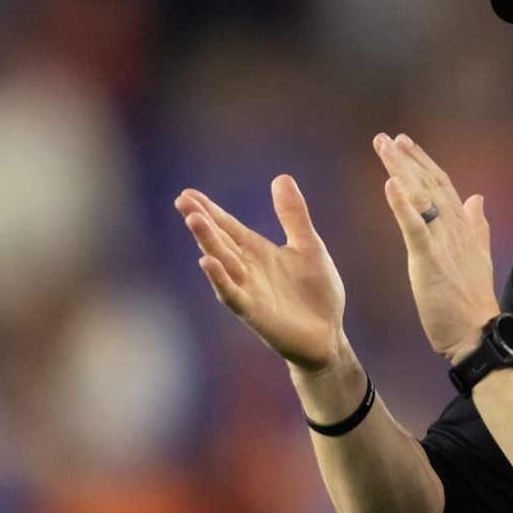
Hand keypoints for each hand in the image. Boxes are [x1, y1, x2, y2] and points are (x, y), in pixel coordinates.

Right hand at [175, 178, 346, 371]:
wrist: (329, 335)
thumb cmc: (316, 293)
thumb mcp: (308, 246)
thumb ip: (293, 215)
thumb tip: (281, 177)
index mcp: (258, 251)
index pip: (228, 227)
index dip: (210, 210)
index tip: (188, 193)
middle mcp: (247, 269)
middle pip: (220, 241)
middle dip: (202, 222)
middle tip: (183, 201)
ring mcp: (248, 291)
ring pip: (222, 263)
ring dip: (208, 243)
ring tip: (193, 220)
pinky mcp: (255, 313)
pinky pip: (233, 294)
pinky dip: (220, 279)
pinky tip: (207, 262)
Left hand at [374, 133, 499, 360]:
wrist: (478, 333)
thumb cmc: (472, 301)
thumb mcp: (478, 256)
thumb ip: (476, 225)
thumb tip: (477, 198)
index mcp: (463, 227)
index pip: (443, 185)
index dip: (423, 162)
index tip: (406, 143)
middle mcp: (455, 228)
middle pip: (429, 183)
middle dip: (408, 158)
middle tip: (386, 138)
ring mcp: (443, 243)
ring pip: (421, 197)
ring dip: (401, 170)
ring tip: (384, 148)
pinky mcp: (429, 260)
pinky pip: (414, 226)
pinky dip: (402, 204)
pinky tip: (390, 184)